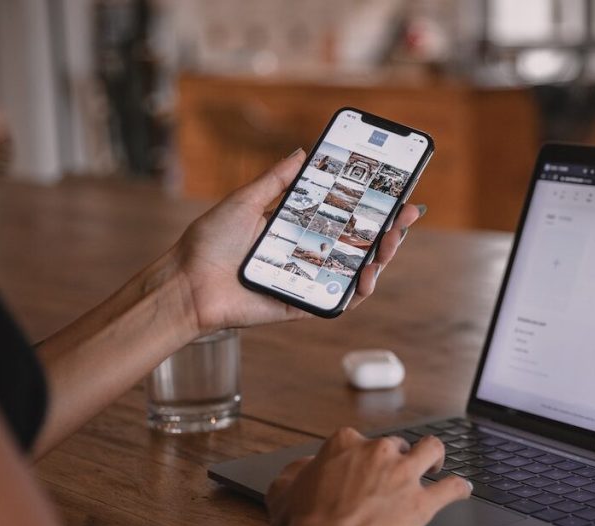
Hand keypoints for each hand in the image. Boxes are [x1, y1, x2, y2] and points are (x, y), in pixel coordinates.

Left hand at [172, 149, 422, 334]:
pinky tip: (368, 275)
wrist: (187, 283)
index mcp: (297, 229)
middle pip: (358, 243)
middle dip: (389, 230)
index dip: (372, 207)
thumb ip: (276, 180)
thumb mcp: (245, 200)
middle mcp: (307, 255)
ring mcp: (308, 281)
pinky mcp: (303, 304)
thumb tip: (303, 153)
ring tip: (392, 242)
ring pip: (356, 272)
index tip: (397, 192)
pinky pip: (338, 301)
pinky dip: (358, 291)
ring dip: (381, 258)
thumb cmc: (209, 242)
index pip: (344, 216)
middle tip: (406, 215)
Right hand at [264, 428, 471, 525]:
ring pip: (432, 450)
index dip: (361, 458)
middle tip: (394, 477)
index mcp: (344, 445)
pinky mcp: (422, 504)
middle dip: (397, 459)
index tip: (362, 470)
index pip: (359, 441)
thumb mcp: (283, 492)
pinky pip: (452, 488)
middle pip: (396, 445)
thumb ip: (296, 473)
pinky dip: (460, 488)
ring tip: (436, 467)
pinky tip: (463, 490)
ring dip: (436, 457)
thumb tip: (304, 468)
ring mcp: (402, 476)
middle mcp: (377, 453)